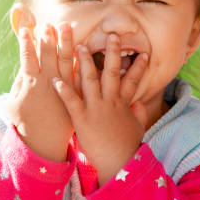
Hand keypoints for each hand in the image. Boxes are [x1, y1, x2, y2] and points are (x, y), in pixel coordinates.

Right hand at [7, 23, 74, 161]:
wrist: (45, 141)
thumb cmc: (26, 121)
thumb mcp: (14, 101)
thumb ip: (19, 81)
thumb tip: (24, 64)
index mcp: (30, 83)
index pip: (27, 57)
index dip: (26, 42)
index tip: (26, 29)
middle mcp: (47, 83)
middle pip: (48, 54)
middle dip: (47, 37)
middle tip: (48, 23)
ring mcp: (63, 87)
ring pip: (66, 59)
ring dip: (65, 41)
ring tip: (66, 26)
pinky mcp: (75, 94)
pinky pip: (79, 73)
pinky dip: (80, 59)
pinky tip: (81, 46)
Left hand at [53, 33, 149, 184]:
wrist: (119, 163)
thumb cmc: (127, 148)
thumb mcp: (136, 128)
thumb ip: (137, 114)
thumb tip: (139, 104)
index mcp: (123, 104)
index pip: (133, 80)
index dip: (138, 66)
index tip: (144, 53)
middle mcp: (110, 102)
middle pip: (111, 72)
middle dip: (111, 52)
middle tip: (111, 35)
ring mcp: (96, 109)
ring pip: (90, 80)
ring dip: (83, 62)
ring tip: (78, 46)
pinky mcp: (82, 119)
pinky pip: (71, 101)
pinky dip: (63, 90)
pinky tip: (55, 79)